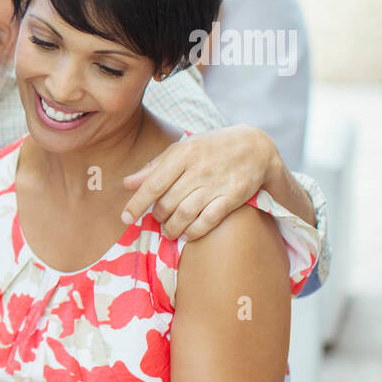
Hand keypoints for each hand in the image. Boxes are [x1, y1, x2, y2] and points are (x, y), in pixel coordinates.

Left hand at [121, 125, 277, 239]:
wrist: (256, 147)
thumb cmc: (210, 149)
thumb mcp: (182, 150)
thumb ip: (154, 167)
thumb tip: (126, 184)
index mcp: (182, 153)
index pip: (153, 184)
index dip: (136, 204)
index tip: (126, 219)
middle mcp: (198, 168)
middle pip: (167, 202)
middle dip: (158, 216)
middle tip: (157, 219)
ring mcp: (216, 183)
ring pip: (184, 214)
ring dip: (172, 228)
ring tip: (168, 231)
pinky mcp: (233, 196)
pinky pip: (208, 220)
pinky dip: (193, 231)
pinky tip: (187, 234)